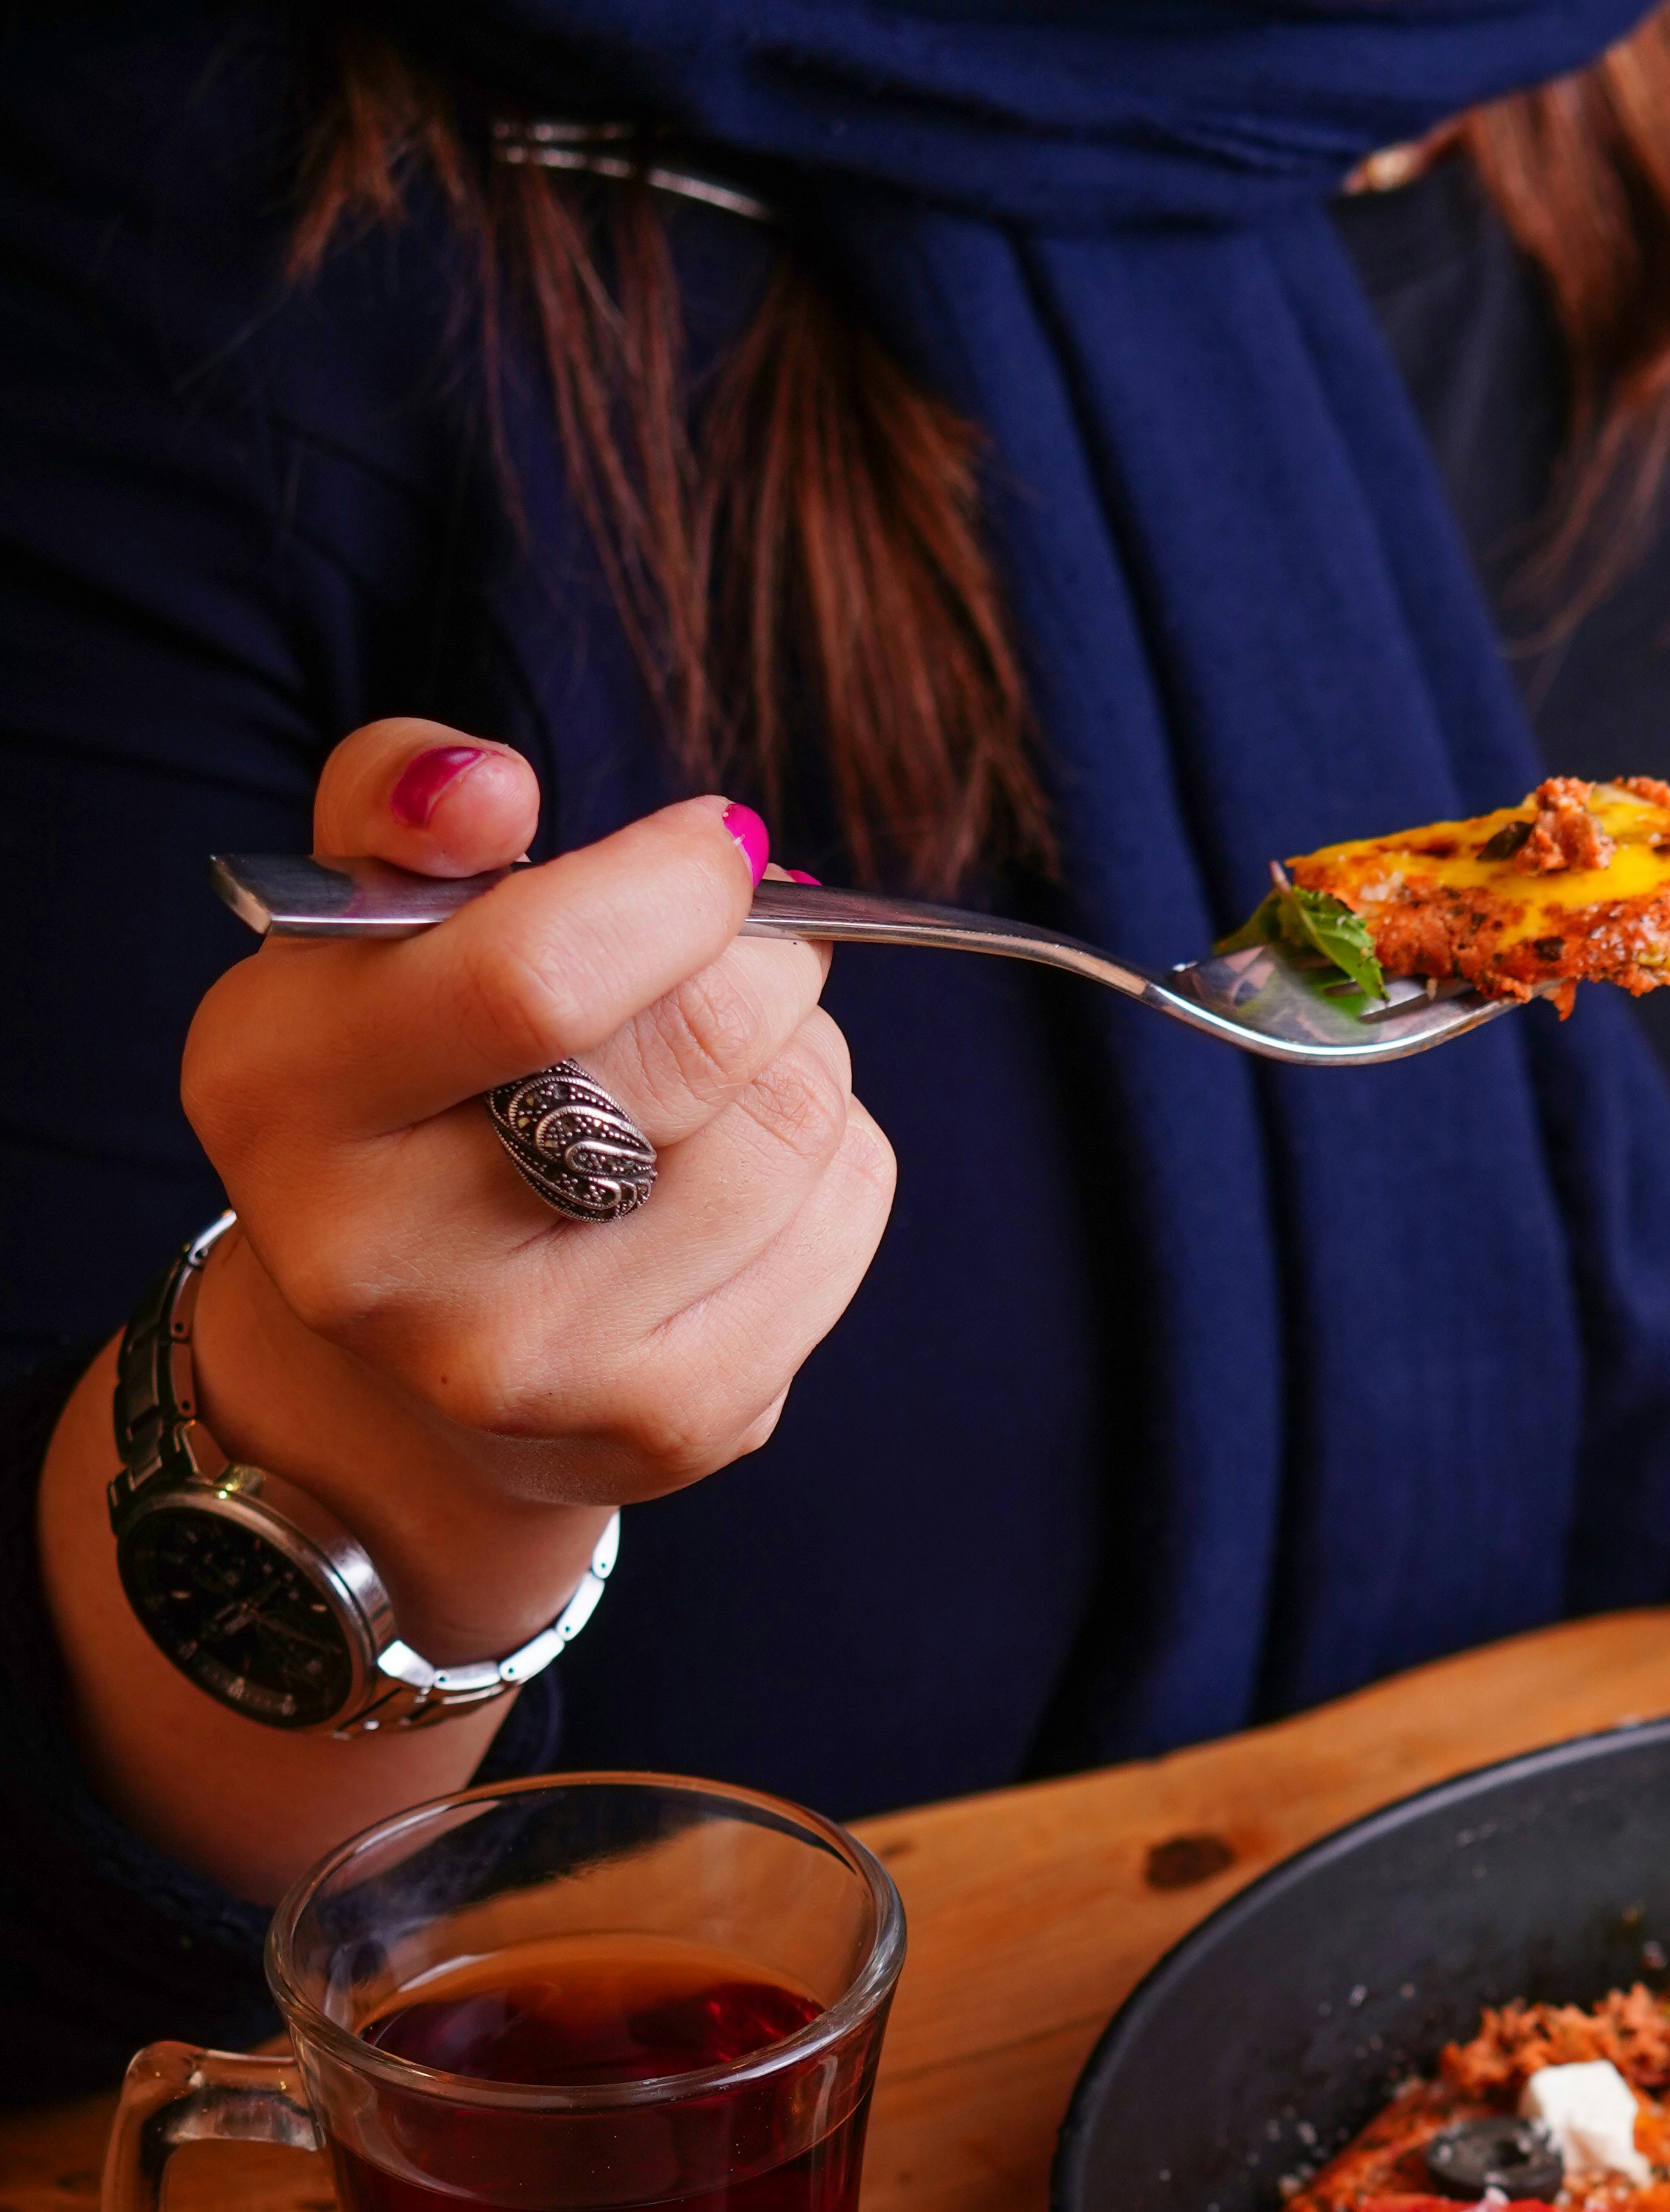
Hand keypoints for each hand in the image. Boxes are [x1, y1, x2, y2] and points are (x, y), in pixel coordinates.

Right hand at [171, 724, 896, 1640]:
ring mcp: (531, 1365)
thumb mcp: (362, 927)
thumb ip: (401, 809)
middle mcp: (381, 1257)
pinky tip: (747, 1162)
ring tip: (731, 1061)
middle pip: (701, 1045)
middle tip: (746, 945)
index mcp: (281, 1094)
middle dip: (760, 958)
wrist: (409, 1361)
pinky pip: (846, 1211)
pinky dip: (835, 1153)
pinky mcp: (670, 1425)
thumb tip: (482, 786)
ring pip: (794, 1124)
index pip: (532, 975)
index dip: (674, 884)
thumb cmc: (407, 1081)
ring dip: (803, 1052)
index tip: (714, 847)